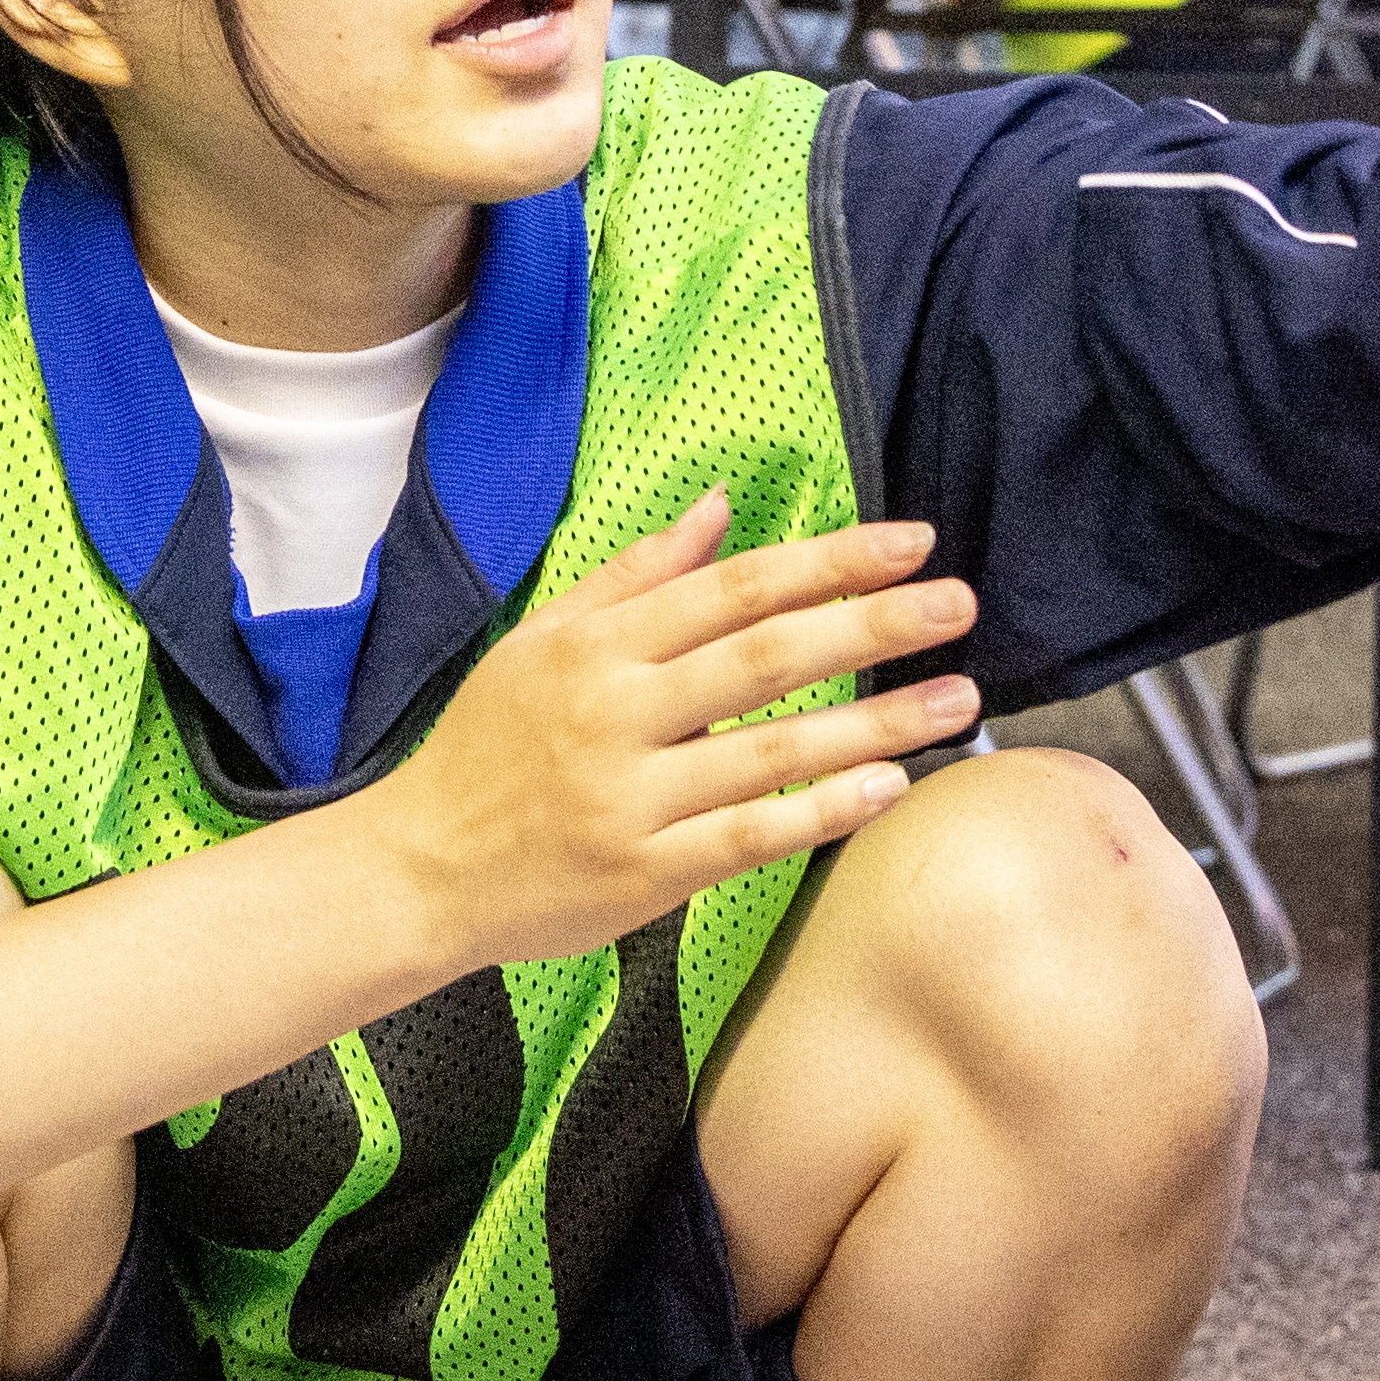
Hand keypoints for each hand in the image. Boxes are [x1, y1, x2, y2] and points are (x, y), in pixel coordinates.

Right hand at [360, 497, 986, 970]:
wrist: (420, 869)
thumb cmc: (488, 748)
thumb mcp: (543, 642)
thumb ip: (636, 576)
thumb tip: (720, 506)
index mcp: (596, 647)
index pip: (734, 589)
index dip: (829, 562)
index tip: (912, 543)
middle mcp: (615, 713)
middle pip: (766, 656)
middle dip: (872, 625)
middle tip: (959, 605)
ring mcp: (631, 797)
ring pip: (773, 750)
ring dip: (876, 722)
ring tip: (956, 700)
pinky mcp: (643, 874)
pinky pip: (750, 837)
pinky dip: (822, 812)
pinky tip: (888, 787)